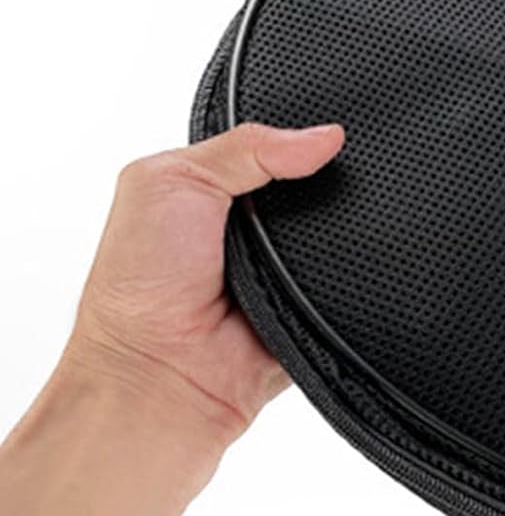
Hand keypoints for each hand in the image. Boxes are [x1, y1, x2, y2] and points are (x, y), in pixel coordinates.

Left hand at [61, 122, 344, 463]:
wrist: (159, 379)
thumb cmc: (138, 287)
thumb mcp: (171, 180)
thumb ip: (246, 147)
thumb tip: (324, 136)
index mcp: (216, 190)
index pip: (276, 146)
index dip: (297, 138)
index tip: (324, 137)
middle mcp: (254, 229)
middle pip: (318, 187)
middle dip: (320, 187)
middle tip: (297, 203)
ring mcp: (289, 270)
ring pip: (342, 233)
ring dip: (331, 237)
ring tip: (297, 249)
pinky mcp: (319, 309)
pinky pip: (356, 283)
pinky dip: (349, 279)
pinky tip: (326, 278)